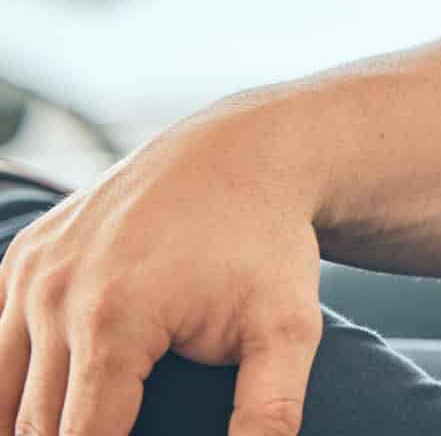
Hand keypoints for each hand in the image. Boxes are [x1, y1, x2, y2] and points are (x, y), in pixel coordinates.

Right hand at [2, 121, 324, 435]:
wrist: (244, 156)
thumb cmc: (268, 248)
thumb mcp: (287, 329)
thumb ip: (267, 411)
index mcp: (113, 323)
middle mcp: (55, 297)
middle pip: (36, 425)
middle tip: (116, 431)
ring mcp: (32, 272)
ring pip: (4, 391)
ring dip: (32, 423)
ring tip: (82, 425)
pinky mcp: (23, 257)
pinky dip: (13, 378)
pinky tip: (49, 398)